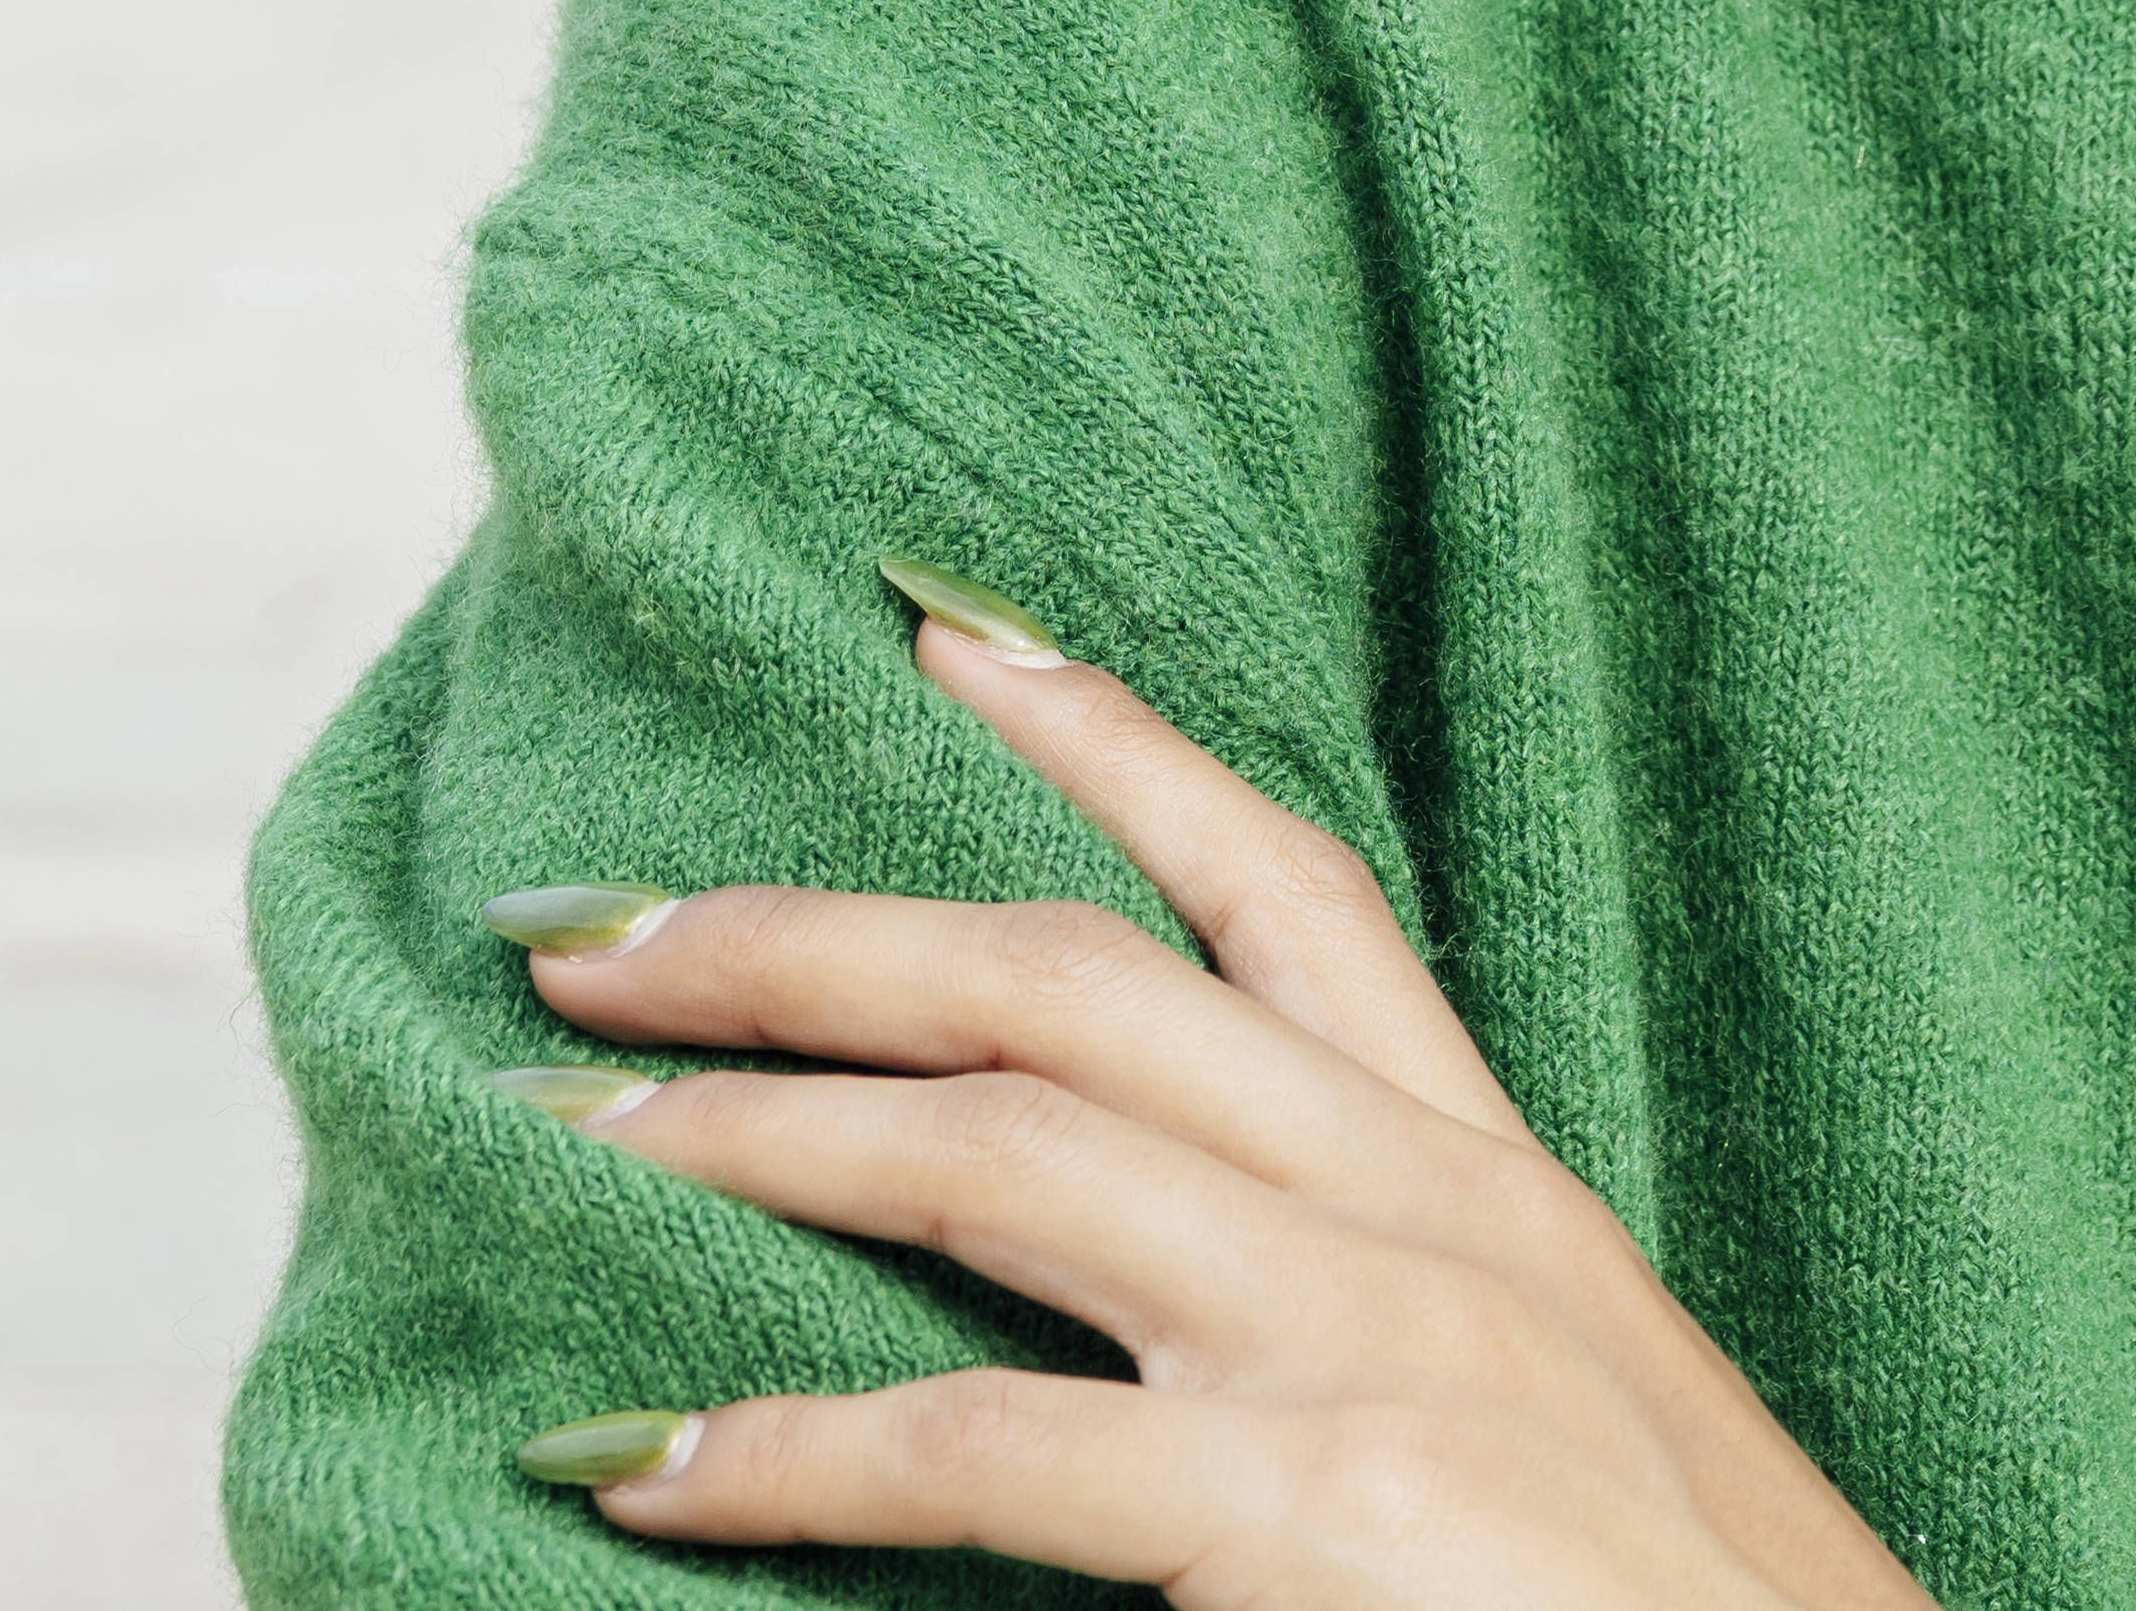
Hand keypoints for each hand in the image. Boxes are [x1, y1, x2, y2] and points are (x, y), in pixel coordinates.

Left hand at [465, 568, 1923, 1608]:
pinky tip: (644, 1459)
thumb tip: (1176, 1326)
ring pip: (993, 1152)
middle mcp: (1431, 1221)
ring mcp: (1373, 1351)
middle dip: (809, 926)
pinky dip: (778, 1451)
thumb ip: (1384, 1334)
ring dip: (753, 1126)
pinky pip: (971, 1448)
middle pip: (1069, 974)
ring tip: (569, 1124)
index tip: (933, 622)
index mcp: (1498, 1194)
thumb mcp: (1566, 1428)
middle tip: (591, 921)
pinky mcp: (1314, 1513)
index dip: (1099, 734)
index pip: (1286, 881)